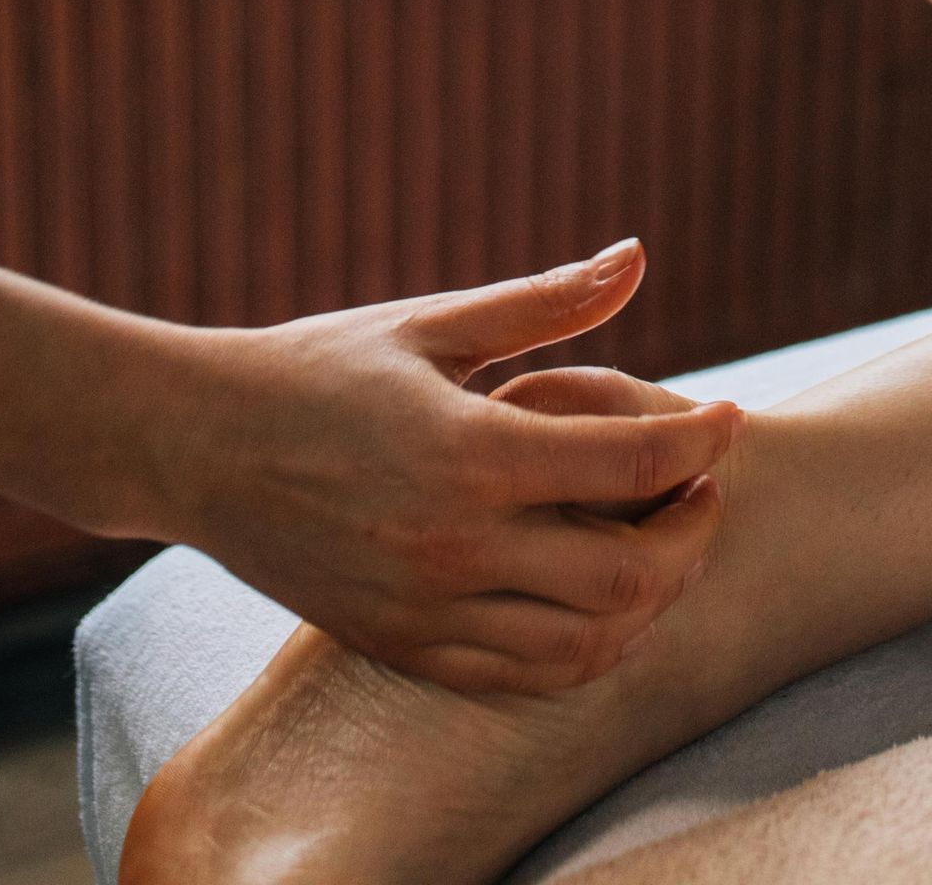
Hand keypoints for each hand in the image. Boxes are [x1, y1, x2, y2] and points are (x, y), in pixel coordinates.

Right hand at [143, 241, 739, 689]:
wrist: (200, 447)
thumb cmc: (319, 367)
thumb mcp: (433, 322)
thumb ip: (546, 302)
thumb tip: (638, 255)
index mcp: (471, 451)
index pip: (633, 462)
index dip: (702, 440)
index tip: (731, 416)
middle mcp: (457, 545)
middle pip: (632, 573)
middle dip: (694, 531)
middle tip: (705, 487)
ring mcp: (430, 610)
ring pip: (589, 642)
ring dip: (651, 598)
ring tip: (663, 540)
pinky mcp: (407, 648)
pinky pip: (527, 676)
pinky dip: (587, 646)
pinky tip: (600, 593)